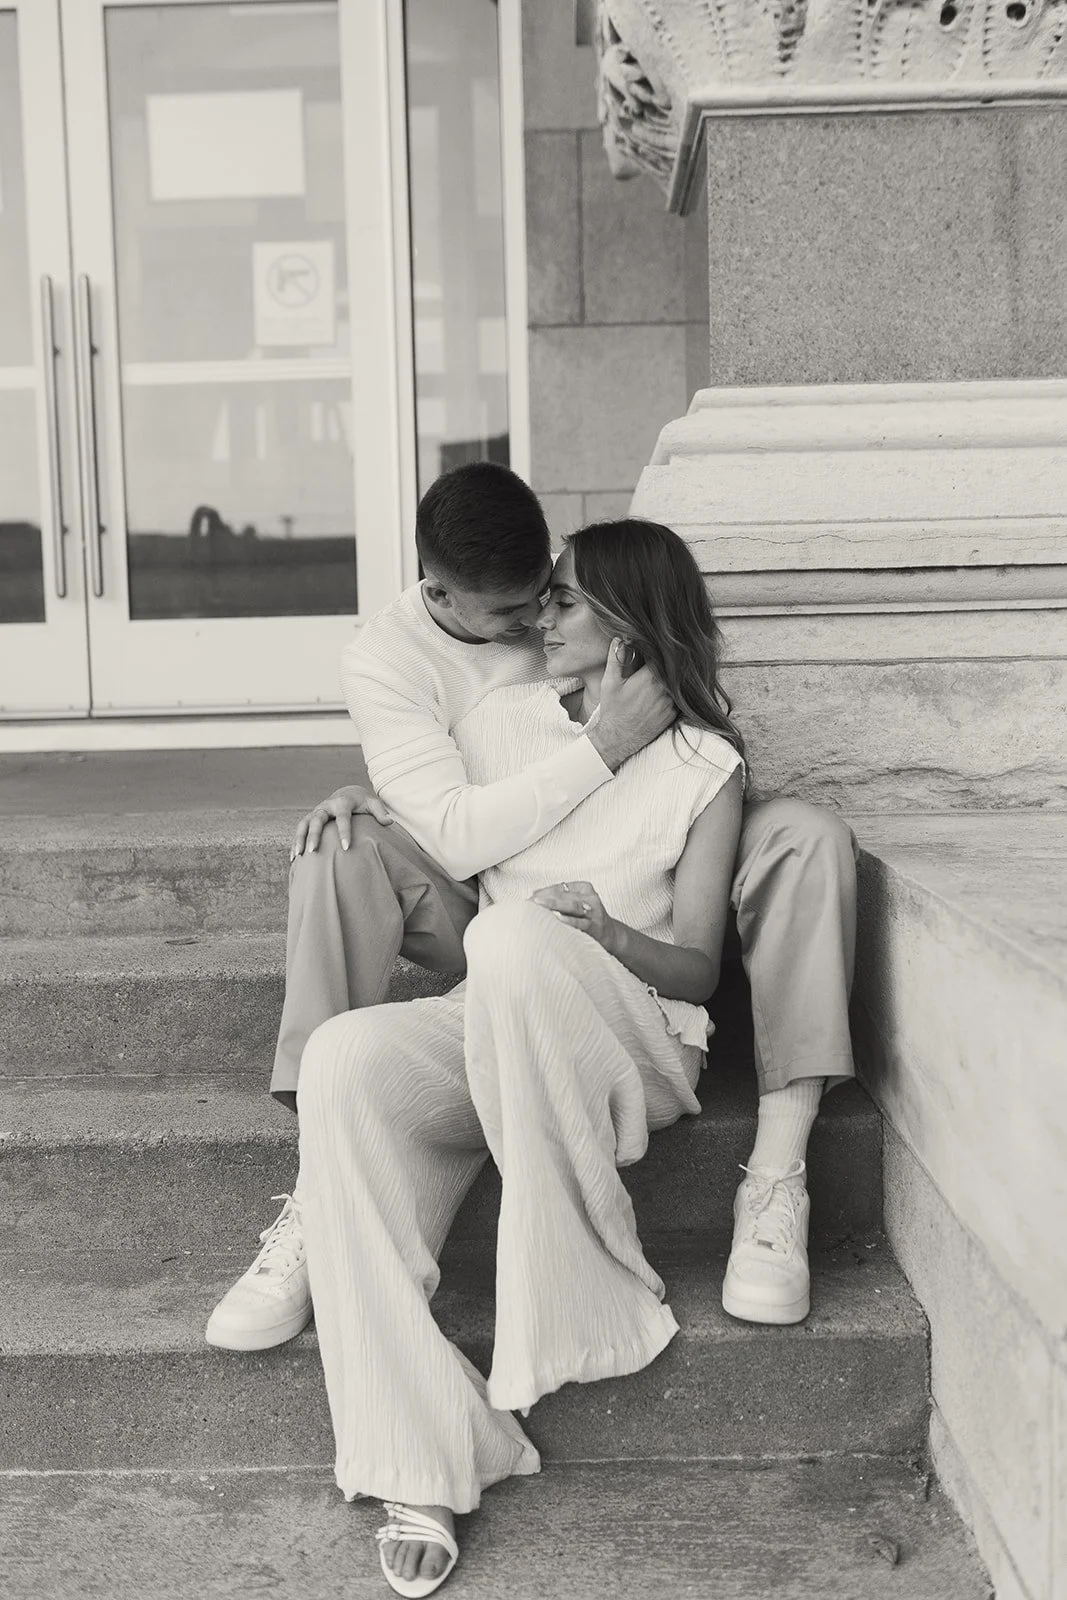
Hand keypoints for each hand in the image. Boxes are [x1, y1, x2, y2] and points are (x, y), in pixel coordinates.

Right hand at [290, 785, 391, 858]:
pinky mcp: (310, 818)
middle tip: (313, 850)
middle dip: (314, 835)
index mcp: (343, 802)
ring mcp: (316, 811)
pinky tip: (294, 858)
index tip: (346, 847)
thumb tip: (389, 822)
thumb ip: (380, 811)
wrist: (348, 794)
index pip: (343, 818)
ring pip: (304, 824)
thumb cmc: (363, 803)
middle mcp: (326, 806)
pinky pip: (300, 830)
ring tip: (297, 856)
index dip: (344, 832)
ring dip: (299, 839)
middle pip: (317, 819)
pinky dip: (296, 842)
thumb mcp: (373, 803)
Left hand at [530, 881, 615, 949]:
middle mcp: (590, 898)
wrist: (611, 934)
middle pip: (564, 895)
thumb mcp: (578, 903)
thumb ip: (560, 898)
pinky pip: (581, 922)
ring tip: (538, 906)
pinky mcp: (595, 926)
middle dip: (545, 898)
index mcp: (585, 888)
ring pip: (571, 905)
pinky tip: (558, 919)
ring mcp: (594, 912)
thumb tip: (534, 896)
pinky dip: (569, 920)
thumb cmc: (588, 917)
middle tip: (530, 901)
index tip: (530, 897)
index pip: (560, 887)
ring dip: (553, 905)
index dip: (544, 891)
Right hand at [587, 639, 674, 771]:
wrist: (618, 739)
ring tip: (658, 680)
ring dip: (670, 680)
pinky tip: (660, 696)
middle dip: (665, 665)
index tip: (655, 647)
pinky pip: (676, 699)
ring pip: (675, 685)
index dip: (659, 651)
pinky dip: (671, 695)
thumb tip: (619, 639)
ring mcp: (670, 704)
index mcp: (649, 678)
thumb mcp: (610, 683)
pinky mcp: (672, 715)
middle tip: (658, 662)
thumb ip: (616, 659)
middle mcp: (664, 690)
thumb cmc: (613, 710)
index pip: (662, 656)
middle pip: (671, 670)